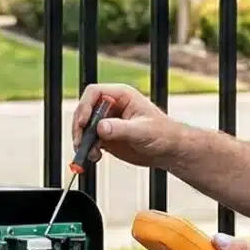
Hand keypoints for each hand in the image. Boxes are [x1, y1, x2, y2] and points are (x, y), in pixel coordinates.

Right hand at [68, 83, 186, 171]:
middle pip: (85, 110)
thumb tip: (101, 127)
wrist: (168, 151)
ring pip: (84, 127)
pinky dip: (87, 149)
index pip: (94, 93)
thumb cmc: (163, 134)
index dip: (86, 106)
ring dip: (82, 140)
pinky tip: (95, 156)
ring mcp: (107, 122)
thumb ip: (121, 129)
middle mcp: (111, 107)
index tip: (85, 123)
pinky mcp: (106, 137)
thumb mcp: (143, 130)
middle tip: (81, 141)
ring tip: (89, 153)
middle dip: (80, 126)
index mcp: (122, 96)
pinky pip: (89, 141)